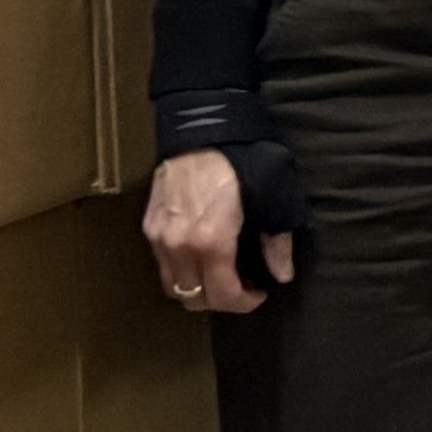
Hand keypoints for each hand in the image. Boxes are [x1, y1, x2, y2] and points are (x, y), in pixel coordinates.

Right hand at [144, 148, 287, 314]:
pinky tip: (202, 258)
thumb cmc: (243, 160)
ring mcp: (159, 237)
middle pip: (193, 298)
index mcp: (210, 242)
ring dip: (197, 289)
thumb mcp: (273, 197)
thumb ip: (276, 241)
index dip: (243, 303)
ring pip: (173, 286)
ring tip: (222, 276)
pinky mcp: (149, 225)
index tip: (260, 293)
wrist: (202, 129)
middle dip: (220, 301)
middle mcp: (178, 246)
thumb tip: (282, 275)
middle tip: (242, 288)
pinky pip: (163, 265)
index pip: (222, 295)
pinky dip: (182, 271)